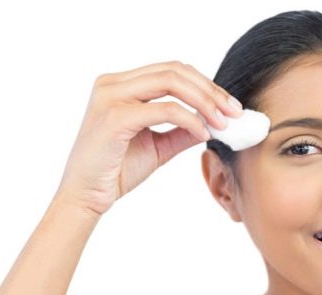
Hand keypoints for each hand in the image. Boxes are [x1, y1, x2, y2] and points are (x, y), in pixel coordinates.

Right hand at [53, 61, 242, 215]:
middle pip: (174, 71)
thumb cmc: (116, 171)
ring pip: (170, 82)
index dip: (206, 85)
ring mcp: (110, 96)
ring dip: (204, 101)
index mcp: (121, 85)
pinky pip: (163, 109)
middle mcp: (113, 83)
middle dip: (211, 91)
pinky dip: (189, 119)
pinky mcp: (113, 117)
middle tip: (235, 113)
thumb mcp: (158, 146)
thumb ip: (183, 130)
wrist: (86, 196)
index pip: (172, 71)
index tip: (230, 107)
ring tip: (223, 122)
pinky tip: (203, 133)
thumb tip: (215, 122)